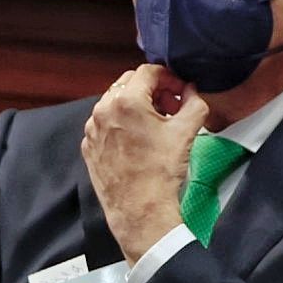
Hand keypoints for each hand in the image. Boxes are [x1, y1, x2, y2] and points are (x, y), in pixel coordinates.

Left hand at [82, 65, 207, 265]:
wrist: (140, 209)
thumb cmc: (161, 172)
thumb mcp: (186, 133)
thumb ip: (194, 103)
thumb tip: (192, 92)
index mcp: (126, 101)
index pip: (148, 72)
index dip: (169, 78)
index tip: (180, 92)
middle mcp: (103, 110)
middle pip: (130, 84)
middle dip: (152, 91)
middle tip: (171, 108)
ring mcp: (93, 129)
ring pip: (115, 103)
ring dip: (136, 107)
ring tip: (155, 126)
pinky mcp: (89, 146)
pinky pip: (105, 124)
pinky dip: (122, 124)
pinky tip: (139, 141)